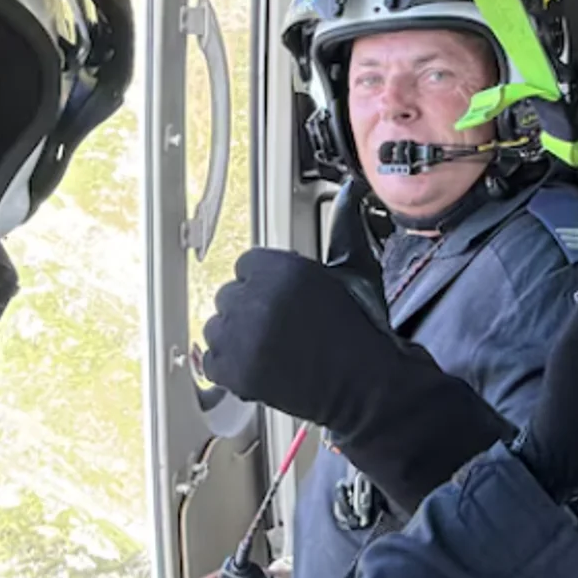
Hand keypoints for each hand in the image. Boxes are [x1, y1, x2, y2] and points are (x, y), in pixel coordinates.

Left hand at [202, 248, 514, 513]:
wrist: (366, 386)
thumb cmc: (362, 330)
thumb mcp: (354, 270)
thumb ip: (342, 227)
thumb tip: (351, 191)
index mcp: (283, 268)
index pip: (247, 266)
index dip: (266, 286)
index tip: (285, 303)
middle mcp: (258, 299)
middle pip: (230, 296)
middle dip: (251, 313)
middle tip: (284, 330)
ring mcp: (243, 337)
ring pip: (217, 328)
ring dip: (237, 340)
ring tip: (273, 351)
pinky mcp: (235, 372)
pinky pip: (211, 362)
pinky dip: (231, 370)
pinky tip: (262, 368)